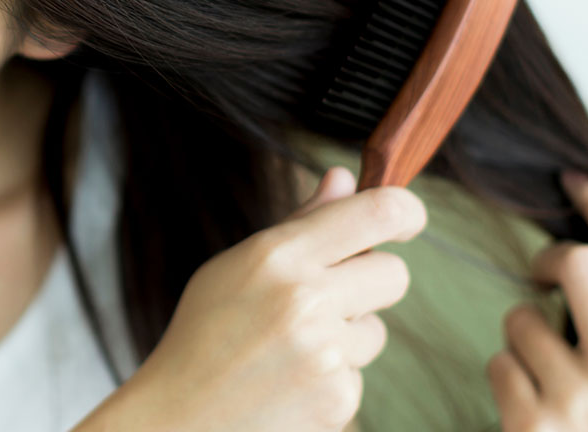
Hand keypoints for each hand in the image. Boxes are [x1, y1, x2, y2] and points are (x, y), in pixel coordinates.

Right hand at [119, 165, 426, 431]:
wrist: (179, 418)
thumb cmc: (205, 333)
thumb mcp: (238, 265)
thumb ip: (300, 223)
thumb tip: (345, 178)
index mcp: (277, 255)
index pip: (377, 213)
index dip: (406, 210)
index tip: (407, 218)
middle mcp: (305, 299)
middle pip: (394, 273)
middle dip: (371, 281)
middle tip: (331, 295)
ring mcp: (324, 353)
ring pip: (376, 329)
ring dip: (347, 336)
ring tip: (291, 347)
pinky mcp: (337, 400)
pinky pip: (358, 374)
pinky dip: (332, 377)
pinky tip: (290, 381)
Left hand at [486, 169, 587, 430]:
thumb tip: (581, 245)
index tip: (573, 180)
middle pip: (578, 263)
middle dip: (549, 261)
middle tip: (541, 278)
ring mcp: (581, 400)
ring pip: (521, 316)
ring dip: (521, 338)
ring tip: (543, 377)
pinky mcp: (532, 423)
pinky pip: (498, 361)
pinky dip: (506, 377)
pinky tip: (527, 410)